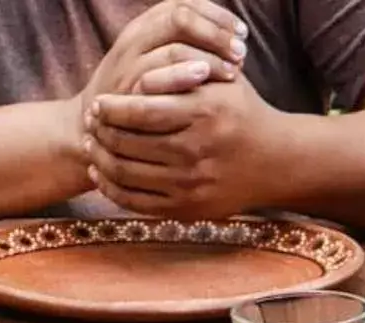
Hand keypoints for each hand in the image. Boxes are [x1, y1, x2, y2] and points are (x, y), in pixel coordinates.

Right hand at [82, 0, 245, 111]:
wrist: (95, 128)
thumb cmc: (139, 99)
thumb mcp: (159, 65)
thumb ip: (187, 50)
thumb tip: (236, 47)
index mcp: (146, 26)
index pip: (185, 2)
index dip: (217, 15)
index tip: (242, 33)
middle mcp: (137, 37)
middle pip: (181, 16)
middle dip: (216, 33)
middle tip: (241, 52)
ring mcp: (130, 62)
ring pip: (173, 44)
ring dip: (208, 55)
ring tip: (232, 70)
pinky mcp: (127, 89)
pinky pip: (158, 75)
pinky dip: (184, 75)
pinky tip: (205, 82)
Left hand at [87, 74, 280, 222]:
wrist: (275, 162)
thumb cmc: (242, 112)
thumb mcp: (222, 80)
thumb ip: (183, 71)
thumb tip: (140, 76)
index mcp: (203, 113)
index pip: (141, 111)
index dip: (111, 108)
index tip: (98, 103)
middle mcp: (196, 151)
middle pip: (128, 144)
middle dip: (100, 133)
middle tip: (90, 124)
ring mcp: (190, 185)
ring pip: (127, 174)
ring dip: (101, 160)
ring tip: (92, 146)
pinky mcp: (187, 210)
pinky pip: (137, 203)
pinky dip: (112, 190)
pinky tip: (103, 175)